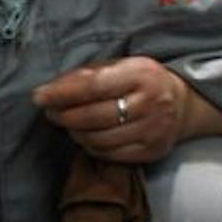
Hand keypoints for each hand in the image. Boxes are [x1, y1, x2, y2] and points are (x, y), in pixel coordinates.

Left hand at [33, 56, 221, 164]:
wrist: (183, 104)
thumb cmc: (140, 82)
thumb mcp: (120, 67)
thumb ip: (86, 76)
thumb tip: (48, 91)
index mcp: (141, 74)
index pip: (93, 86)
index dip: (62, 93)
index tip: (39, 97)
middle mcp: (151, 102)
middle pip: (93, 116)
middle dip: (64, 116)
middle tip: (51, 112)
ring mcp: (153, 130)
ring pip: (98, 139)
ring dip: (75, 132)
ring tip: (69, 124)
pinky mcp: (151, 151)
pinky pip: (108, 154)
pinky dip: (90, 146)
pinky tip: (87, 136)